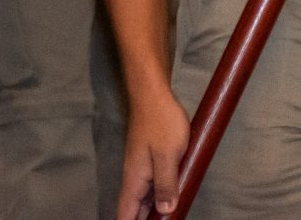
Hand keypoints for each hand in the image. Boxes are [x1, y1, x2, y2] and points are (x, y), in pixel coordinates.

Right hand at [118, 87, 190, 218]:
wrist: (153, 94)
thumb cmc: (161, 122)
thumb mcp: (168, 156)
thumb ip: (166, 184)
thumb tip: (165, 211)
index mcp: (134, 180)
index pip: (125, 214)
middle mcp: (135, 177)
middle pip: (136, 209)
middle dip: (148, 219)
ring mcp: (142, 167)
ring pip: (146, 197)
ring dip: (155, 208)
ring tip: (172, 214)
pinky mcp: (151, 158)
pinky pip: (154, 183)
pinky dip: (161, 193)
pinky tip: (175, 195)